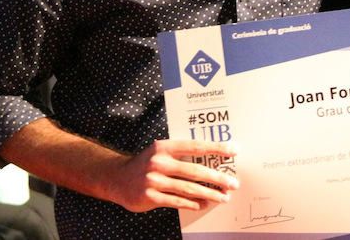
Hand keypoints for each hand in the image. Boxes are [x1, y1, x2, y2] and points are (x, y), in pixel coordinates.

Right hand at [106, 139, 238, 212]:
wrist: (116, 179)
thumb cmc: (145, 164)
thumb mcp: (159, 152)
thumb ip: (180, 155)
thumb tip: (210, 160)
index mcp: (164, 147)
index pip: (195, 146)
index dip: (215, 148)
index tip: (234, 151)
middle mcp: (159, 162)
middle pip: (195, 170)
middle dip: (217, 178)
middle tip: (233, 183)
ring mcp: (154, 180)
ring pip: (189, 188)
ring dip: (209, 194)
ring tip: (223, 197)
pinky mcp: (150, 197)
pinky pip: (177, 201)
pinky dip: (192, 204)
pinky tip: (203, 204)